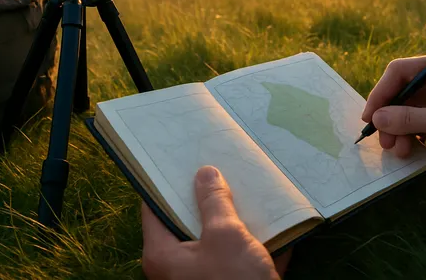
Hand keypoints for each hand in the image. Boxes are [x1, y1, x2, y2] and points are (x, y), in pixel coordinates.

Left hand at [141, 165, 291, 279]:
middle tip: (217, 166)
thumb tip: (205, 172)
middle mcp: (176, 269)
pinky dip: (253, 241)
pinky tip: (272, 220)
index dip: (165, 181)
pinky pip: (238, 258)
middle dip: (205, 197)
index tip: (178, 157)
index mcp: (162, 255)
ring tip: (244, 185)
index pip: (153, 208)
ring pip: (215, 240)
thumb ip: (215, 202)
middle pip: (186, 223)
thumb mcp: (226, 235)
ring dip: (232, 217)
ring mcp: (204, 278)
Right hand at [361, 55, 425, 177]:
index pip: (398, 72)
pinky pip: (412, 126)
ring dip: (395, 131)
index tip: (371, 115)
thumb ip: (410, 119)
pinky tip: (408, 151)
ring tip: (398, 151)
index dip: (381, 92)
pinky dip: (406, 138)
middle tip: (383, 140)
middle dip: (387, 116)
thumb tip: (377, 118)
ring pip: (402, 113)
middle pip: (397, 93)